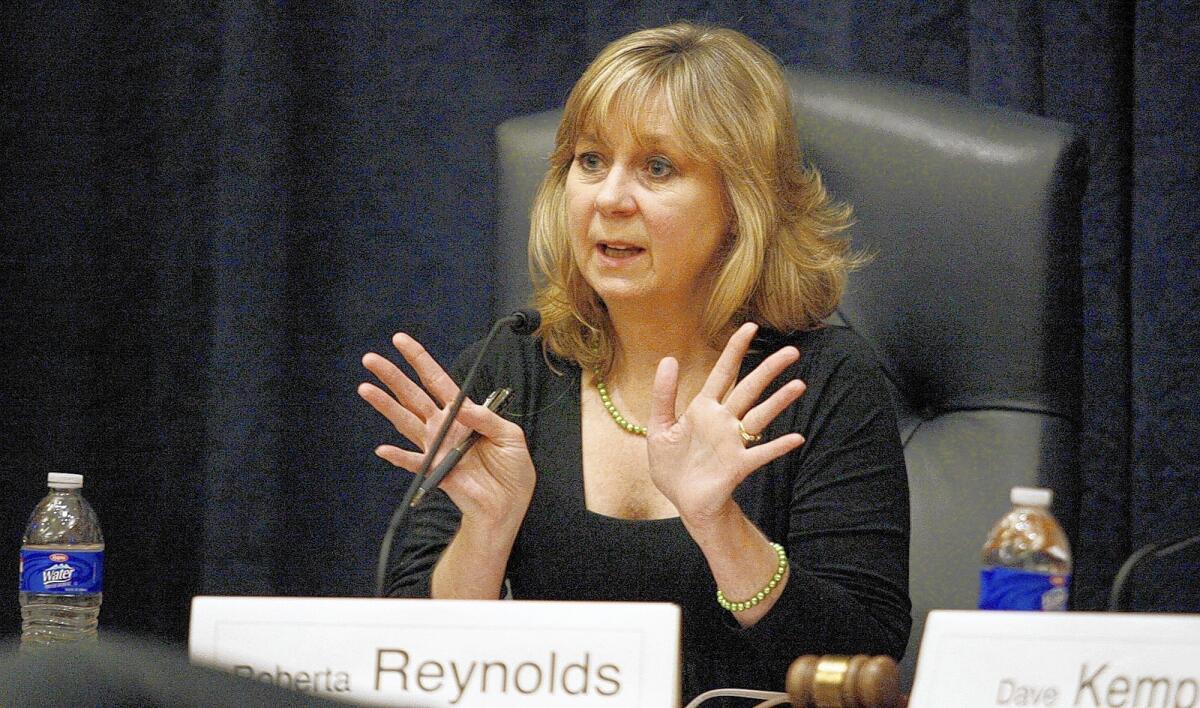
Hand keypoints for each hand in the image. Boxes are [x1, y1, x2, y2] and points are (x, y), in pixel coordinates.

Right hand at [358, 333, 535, 530]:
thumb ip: (486, 418)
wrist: (508, 505)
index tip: (400, 341)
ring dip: (385, 406)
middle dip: (393, 377)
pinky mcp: (435, 472)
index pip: (438, 381)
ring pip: (406, 422)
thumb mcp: (511, 437)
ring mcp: (437, 448)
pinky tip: (382, 449)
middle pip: (414, 396)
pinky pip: (414, 462)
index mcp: (464, 413)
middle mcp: (445, 427)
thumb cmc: (512, 470)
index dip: (420, 360)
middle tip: (370, 359)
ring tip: (365, 388)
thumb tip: (459, 406)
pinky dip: (399, 457)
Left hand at [645, 322, 805, 528]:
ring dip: (778, 402)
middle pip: (749, 389)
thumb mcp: (659, 427)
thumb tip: (670, 359)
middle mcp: (723, 421)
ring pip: (759, 416)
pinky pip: (760, 454)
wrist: (682, 501)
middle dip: (768, 370)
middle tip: (792, 350)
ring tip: (799, 385)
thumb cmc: (673, 466)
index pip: (723, 373)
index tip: (750, 327)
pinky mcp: (737, 466)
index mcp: (704, 409)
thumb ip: (663, 395)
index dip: (735, 350)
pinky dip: (778, 447)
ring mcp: (733, 443)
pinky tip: (796, 438)